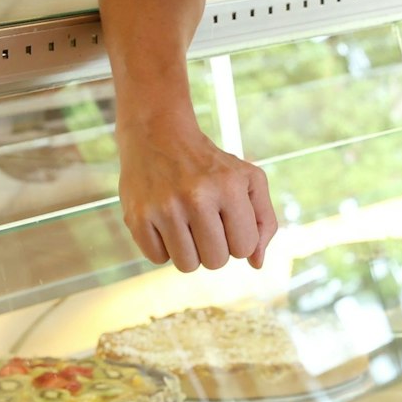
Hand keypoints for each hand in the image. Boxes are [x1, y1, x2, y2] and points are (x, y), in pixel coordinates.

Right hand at [117, 118, 276, 273]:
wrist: (159, 136)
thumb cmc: (212, 165)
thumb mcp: (249, 179)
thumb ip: (264, 221)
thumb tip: (256, 264)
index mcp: (229, 187)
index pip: (244, 247)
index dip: (238, 239)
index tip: (228, 220)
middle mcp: (197, 196)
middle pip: (215, 261)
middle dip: (214, 247)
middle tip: (205, 221)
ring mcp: (164, 208)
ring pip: (187, 265)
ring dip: (189, 251)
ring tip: (185, 222)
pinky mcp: (137, 217)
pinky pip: (157, 259)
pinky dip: (163, 246)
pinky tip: (164, 221)